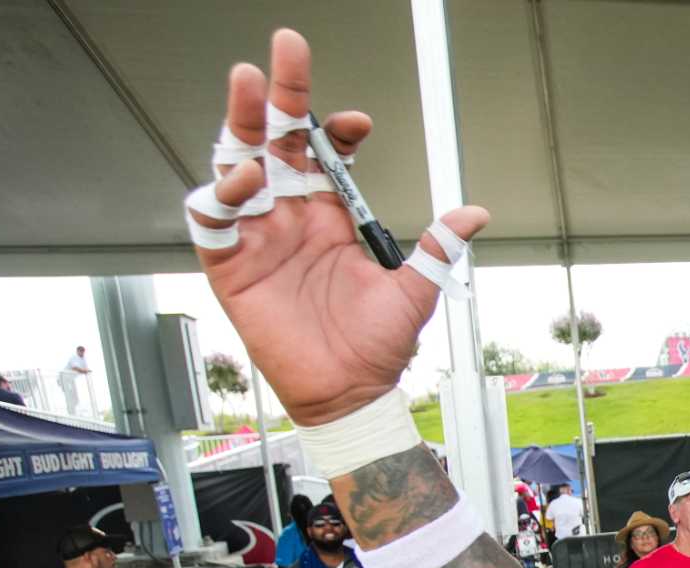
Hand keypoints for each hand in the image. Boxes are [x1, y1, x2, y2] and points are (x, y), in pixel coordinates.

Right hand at [187, 29, 489, 424]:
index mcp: (331, 218)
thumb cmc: (375, 347)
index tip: (361, 121)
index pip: (327, 155)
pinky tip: (247, 179)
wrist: (350, 394)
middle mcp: (292, 218)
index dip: (339, 129)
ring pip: (238, 165)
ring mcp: (261, 238)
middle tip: (285, 50)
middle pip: (277, 141)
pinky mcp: (233, 267)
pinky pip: (215, 221)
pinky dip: (224, 194)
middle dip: (280, 95)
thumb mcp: (414, 291)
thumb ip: (437, 249)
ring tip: (249, 87)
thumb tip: (475, 213)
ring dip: (241, 124)